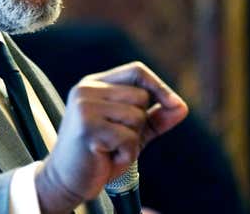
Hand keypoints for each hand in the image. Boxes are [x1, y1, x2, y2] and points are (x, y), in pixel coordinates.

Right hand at [34, 61, 187, 213]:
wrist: (67, 179)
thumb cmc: (100, 153)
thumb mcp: (131, 132)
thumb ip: (155, 118)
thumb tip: (181, 106)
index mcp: (93, 84)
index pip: (135, 70)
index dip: (159, 86)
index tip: (175, 104)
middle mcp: (86, 90)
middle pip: (141, 95)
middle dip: (140, 122)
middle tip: (116, 138)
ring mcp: (84, 107)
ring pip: (137, 117)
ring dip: (133, 141)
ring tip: (110, 148)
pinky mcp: (87, 128)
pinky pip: (129, 139)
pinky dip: (126, 155)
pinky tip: (107, 157)